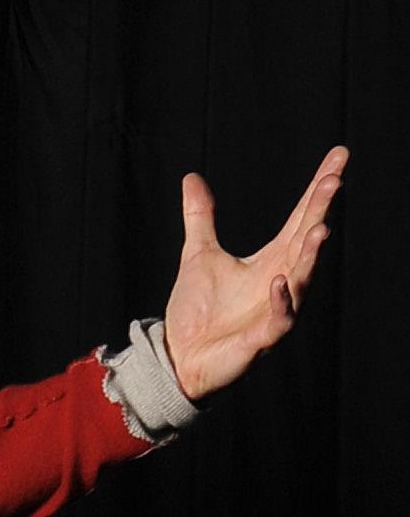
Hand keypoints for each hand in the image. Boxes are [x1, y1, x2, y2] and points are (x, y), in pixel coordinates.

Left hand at [162, 144, 347, 400]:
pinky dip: (281, 301)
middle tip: (333, 180)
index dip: (318, 189)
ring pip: (301, 279)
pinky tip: (280, 280)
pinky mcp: (262, 339)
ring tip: (319, 228)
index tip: (338, 157)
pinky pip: (280, 320)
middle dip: (320, 211)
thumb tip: (192, 177)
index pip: (301, 217)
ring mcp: (274, 310)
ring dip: (310, 255)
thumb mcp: (198, 255)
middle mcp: (281, 280)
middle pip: (306, 240)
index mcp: (271, 260)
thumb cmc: (195, 312)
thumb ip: (201, 217)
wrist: (177, 359)